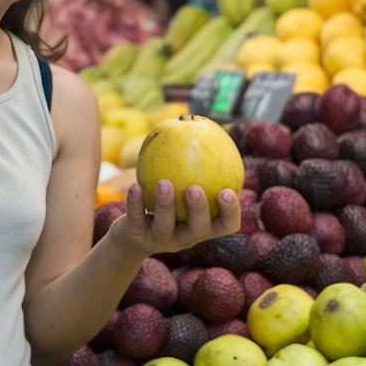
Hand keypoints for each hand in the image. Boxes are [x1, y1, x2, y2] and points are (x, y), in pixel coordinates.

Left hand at [108, 180, 240, 257]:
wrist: (135, 233)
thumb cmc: (168, 203)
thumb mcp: (184, 188)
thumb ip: (195, 167)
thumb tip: (199, 125)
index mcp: (204, 226)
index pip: (227, 224)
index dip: (231, 211)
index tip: (227, 191)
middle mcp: (187, 237)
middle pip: (199, 228)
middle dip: (199, 209)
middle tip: (194, 189)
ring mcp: (162, 240)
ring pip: (165, 225)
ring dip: (165, 204)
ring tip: (164, 183)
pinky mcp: (138, 238)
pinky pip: (136, 219)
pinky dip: (136, 202)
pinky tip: (136, 186)